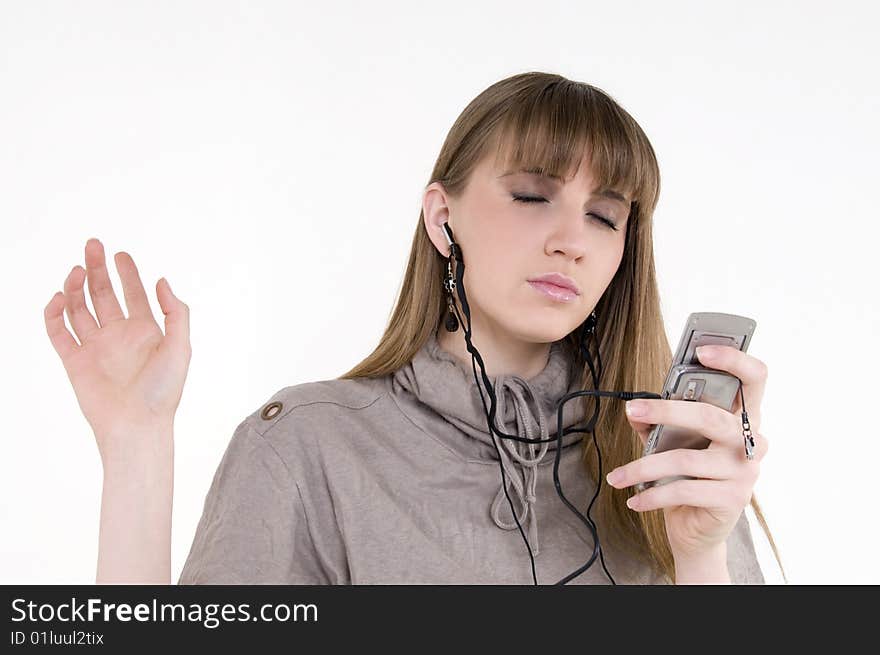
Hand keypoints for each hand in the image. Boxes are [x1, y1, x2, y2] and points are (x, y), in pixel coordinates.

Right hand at [44, 238, 190, 465]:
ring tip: (76, 270)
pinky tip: (60, 298)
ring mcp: (96, 347)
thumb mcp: (181, 347)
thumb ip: (176, 313)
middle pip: (104, 294)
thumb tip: (162, 281)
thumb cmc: (163, 391)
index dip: (127, 273)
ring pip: (79, 308)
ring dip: (75, 287)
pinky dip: (55, 313)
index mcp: (146, 331)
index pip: (134, 294)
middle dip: (97, 269)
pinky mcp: (75, 361)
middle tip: (92, 245)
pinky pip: (59, 332)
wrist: (137, 425)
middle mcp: (119, 335)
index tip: (120, 254)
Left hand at [606, 345, 769, 559]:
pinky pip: (684, 489)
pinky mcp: (733, 499)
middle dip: (666, 410)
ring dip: (642, 468)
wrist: (699, 527)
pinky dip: (652, 495)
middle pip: (710, 416)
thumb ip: (658, 421)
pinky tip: (634, 499)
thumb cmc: (688, 474)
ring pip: (685, 458)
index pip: (755, 378)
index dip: (734, 360)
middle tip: (633, 409)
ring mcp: (746, 471)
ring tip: (617, 477)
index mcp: (743, 417)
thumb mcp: (673, 441)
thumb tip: (635, 408)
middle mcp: (751, 441)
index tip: (701, 351)